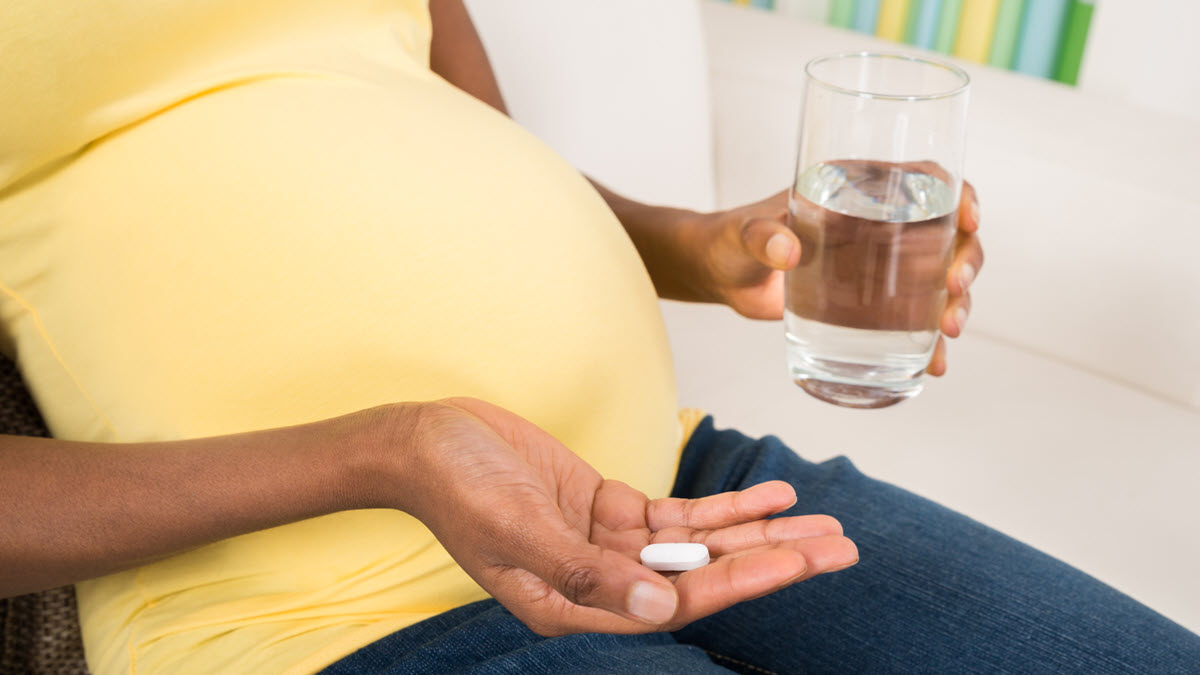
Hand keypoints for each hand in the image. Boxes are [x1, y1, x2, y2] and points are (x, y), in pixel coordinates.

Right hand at [385, 398, 857, 635]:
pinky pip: (677, 513)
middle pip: (703, 575)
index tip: (795, 563)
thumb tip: (660, 604)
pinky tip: (770, 493)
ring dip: (760, 531)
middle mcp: (600, 582)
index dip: (738, 582)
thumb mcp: (516, 528)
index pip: (675, 601)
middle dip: (773, 560)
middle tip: (841, 547)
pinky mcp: (608, 506)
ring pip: (700, 544)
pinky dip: (724, 504)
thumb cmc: (457, 486)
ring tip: (823, 522)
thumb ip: (584, 571)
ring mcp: (607, 544)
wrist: (425, 441)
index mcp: (574, 604)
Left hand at [691, 183, 982, 373]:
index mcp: (858, 188)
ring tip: (948, 332)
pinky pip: (913, 318)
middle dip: (966, 260)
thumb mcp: (743, 234)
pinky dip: (929, 342)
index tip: (969, 218)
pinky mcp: (868, 303)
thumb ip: (760, 237)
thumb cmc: (731, 240)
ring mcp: (878, 265)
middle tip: (954, 290)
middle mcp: (880, 223)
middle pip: (948, 232)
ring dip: (956, 304)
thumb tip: (786, 250)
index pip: (927, 178)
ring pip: (940, 278)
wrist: (719, 275)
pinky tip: (936, 364)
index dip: (960, 193)